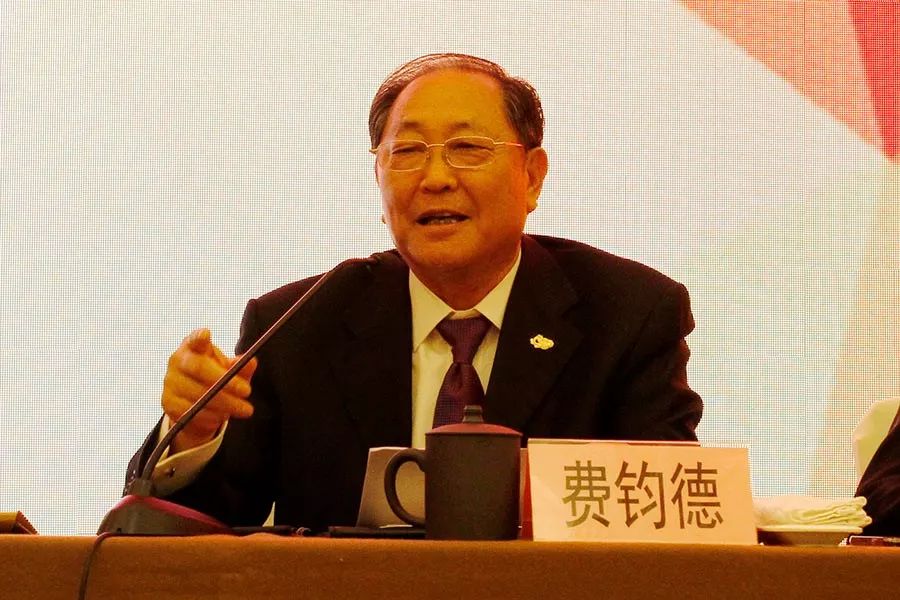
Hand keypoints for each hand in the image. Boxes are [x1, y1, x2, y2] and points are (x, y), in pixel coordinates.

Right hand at [161, 328, 256, 452]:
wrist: (197, 403)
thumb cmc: (216, 377)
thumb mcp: (230, 370)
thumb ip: (240, 366)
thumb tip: (251, 362)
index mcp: (193, 346)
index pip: (194, 339)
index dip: (198, 336)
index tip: (206, 334)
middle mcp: (177, 360)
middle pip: (199, 368)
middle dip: (226, 381)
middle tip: (248, 391)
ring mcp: (169, 381)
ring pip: (198, 394)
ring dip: (225, 404)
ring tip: (243, 409)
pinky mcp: (167, 402)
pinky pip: (191, 412)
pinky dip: (211, 416)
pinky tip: (223, 416)